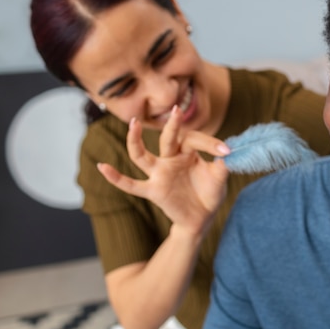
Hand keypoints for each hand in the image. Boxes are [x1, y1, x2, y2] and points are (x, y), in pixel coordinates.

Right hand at [97, 106, 230, 236]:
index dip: (210, 143)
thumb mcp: (219, 179)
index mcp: (187, 152)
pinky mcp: (153, 190)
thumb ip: (222, 167)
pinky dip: (116, 178)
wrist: (203, 218)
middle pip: (167, 139)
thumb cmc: (210, 193)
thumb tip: (227, 154)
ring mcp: (159, 174)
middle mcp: (171, 159)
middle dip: (172, 125)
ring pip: (141, 155)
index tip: (226, 150)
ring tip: (133, 123)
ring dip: (135, 140)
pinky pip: (131, 184)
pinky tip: (102, 167)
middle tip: (177, 111)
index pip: (193, 139)